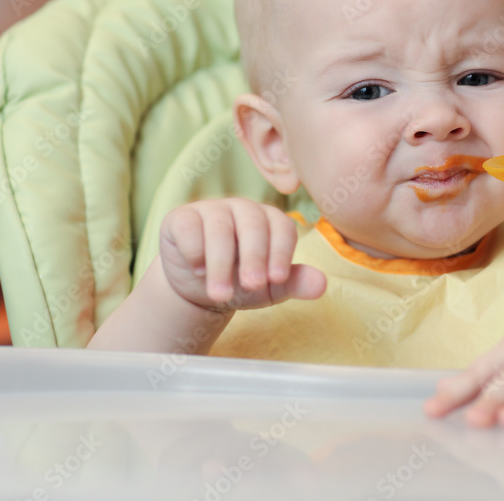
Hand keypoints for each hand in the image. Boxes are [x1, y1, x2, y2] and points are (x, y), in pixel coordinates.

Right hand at [159, 197, 325, 309]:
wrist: (199, 291)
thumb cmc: (241, 284)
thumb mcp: (270, 289)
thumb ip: (294, 284)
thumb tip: (322, 285)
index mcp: (271, 220)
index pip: (282, 229)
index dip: (282, 253)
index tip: (278, 279)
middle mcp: (244, 209)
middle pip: (253, 226)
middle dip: (253, 258)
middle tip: (251, 286)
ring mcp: (212, 209)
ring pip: (220, 229)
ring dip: (221, 264)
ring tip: (221, 294)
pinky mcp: (181, 217)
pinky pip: (189, 227)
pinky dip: (194, 250)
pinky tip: (198, 270)